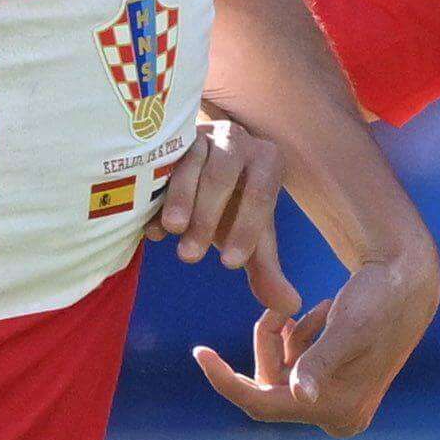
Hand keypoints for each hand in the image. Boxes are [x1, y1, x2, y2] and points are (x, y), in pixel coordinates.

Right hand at [149, 114, 287, 280]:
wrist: (201, 174)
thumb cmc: (231, 208)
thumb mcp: (250, 236)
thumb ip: (266, 270)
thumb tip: (290, 306)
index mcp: (267, 162)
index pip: (262, 194)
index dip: (246, 229)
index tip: (229, 264)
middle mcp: (237, 140)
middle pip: (223, 176)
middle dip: (207, 218)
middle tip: (190, 257)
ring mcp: (202, 133)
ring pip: (191, 162)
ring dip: (180, 199)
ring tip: (172, 232)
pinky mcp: (170, 136)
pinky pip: (161, 159)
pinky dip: (155, 192)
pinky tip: (149, 225)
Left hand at [195, 244, 436, 436]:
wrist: (410, 282)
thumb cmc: (380, 299)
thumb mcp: (347, 327)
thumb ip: (320, 361)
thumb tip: (302, 396)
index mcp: (338, 410)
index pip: (262, 404)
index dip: (225, 380)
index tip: (198, 352)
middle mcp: (338, 416)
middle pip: (271, 387)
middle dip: (269, 345)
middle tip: (279, 310)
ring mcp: (338, 402)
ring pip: (282, 372)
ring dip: (288, 338)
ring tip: (319, 310)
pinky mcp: (338, 385)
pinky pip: (297, 365)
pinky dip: (301, 338)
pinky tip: (327, 314)